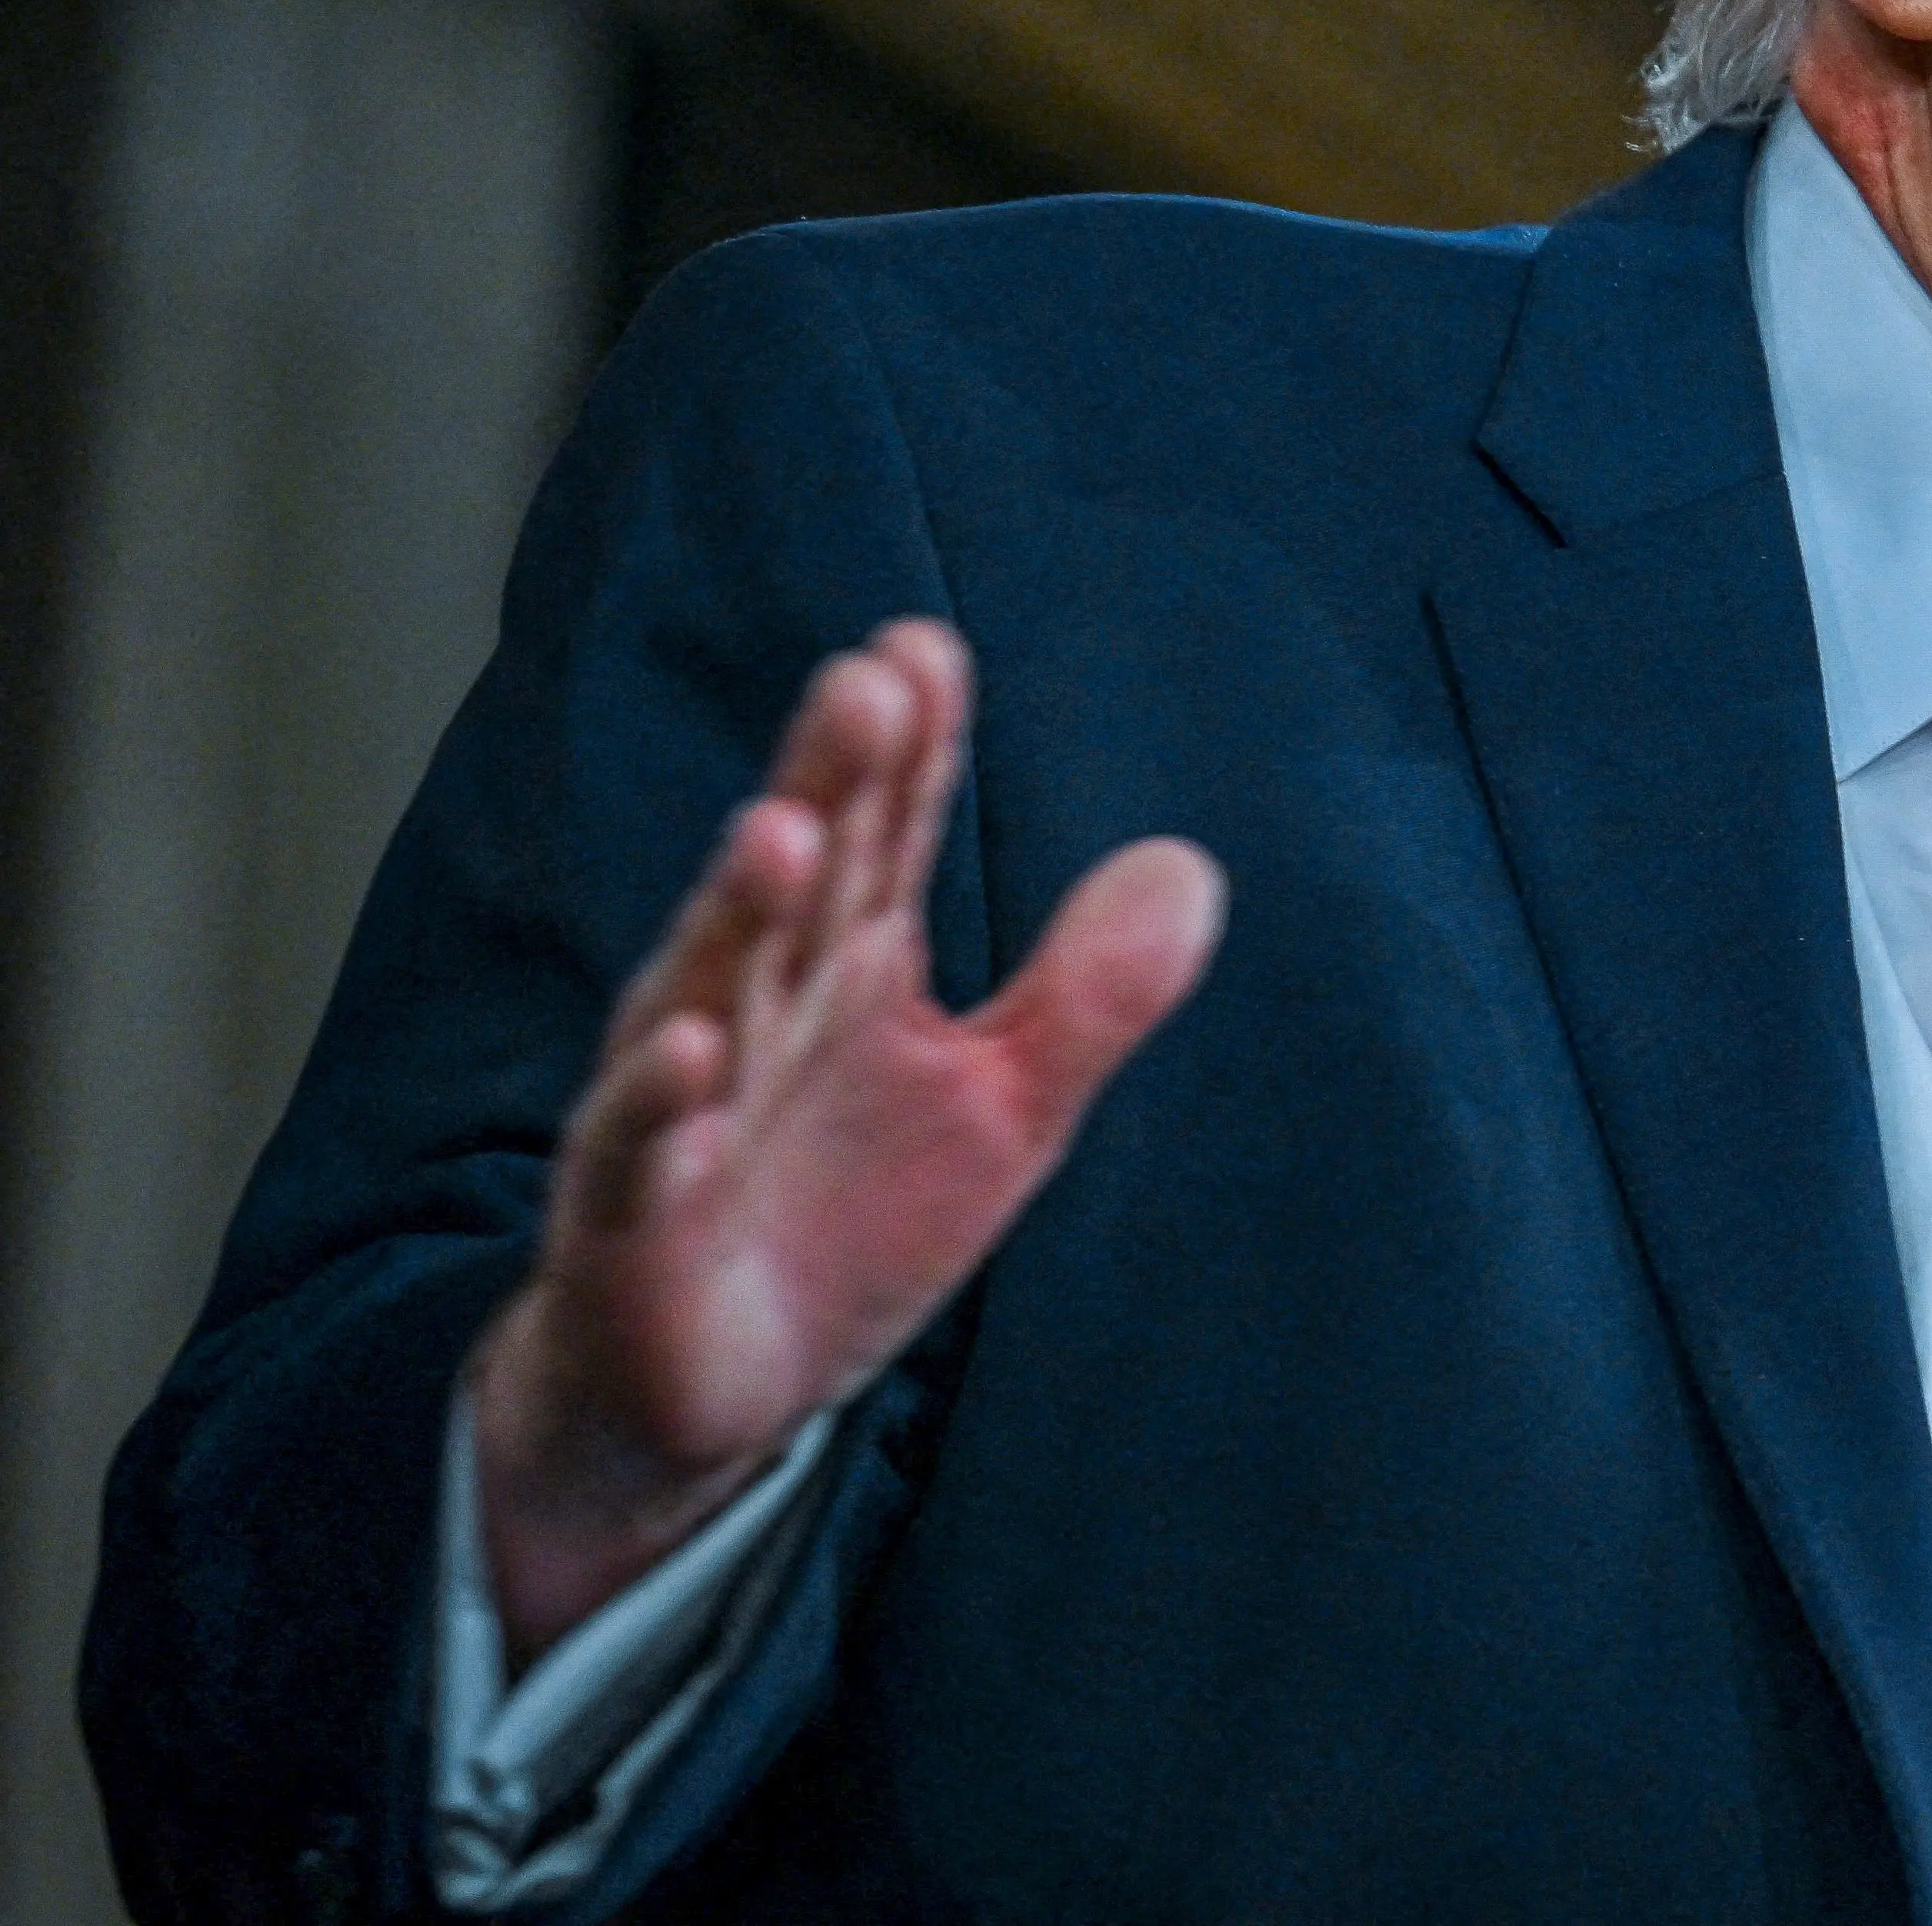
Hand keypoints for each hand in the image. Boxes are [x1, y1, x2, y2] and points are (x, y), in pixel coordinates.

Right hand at [463, 619, 1221, 1661]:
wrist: (708, 1391)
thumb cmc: (847, 1220)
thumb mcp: (1002, 1104)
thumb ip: (1089, 992)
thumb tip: (1192, 863)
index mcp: (844, 969)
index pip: (883, 836)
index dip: (907, 748)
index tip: (925, 647)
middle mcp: (752, 1010)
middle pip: (797, 881)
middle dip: (827, 782)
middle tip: (864, 682)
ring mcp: (683, 1112)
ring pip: (705, 991)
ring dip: (741, 910)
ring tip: (783, 830)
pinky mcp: (632, 1224)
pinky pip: (639, 1154)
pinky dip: (660, 1104)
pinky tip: (688, 1048)